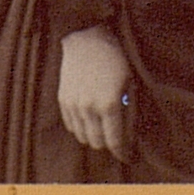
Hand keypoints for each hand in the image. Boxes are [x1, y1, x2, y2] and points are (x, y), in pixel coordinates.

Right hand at [58, 25, 130, 159]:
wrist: (87, 39)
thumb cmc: (114, 59)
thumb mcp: (130, 84)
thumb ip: (130, 114)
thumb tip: (130, 139)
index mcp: (109, 104)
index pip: (115, 142)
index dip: (123, 153)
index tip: (128, 156)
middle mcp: (89, 108)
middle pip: (97, 144)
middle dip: (109, 144)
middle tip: (117, 137)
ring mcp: (73, 105)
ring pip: (83, 138)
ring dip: (94, 137)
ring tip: (103, 125)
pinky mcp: (62, 101)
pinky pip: (71, 127)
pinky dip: (81, 128)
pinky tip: (90, 118)